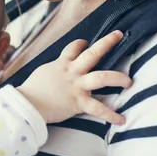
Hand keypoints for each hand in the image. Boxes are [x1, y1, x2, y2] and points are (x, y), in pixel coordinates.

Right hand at [17, 30, 132, 124]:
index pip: (74, 47)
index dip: (81, 44)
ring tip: (129, 82)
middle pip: (93, 53)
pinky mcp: (78, 102)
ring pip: (102, 77)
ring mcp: (77, 86)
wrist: (27, 104)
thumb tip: (56, 70)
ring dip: (118, 78)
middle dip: (107, 42)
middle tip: (119, 35)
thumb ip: (53, 70)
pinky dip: (110, 115)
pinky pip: (98, 108)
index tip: (86, 43)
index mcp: (62, 63)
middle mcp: (72, 71)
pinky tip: (122, 120)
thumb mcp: (42, 73)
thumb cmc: (31, 90)